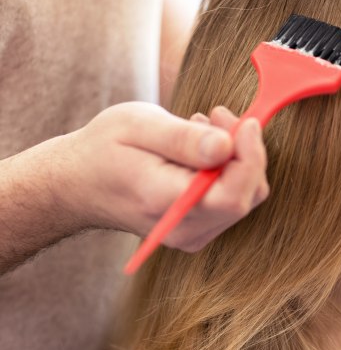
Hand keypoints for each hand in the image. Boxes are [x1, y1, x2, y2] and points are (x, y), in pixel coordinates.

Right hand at [61, 102, 268, 251]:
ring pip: (245, 196)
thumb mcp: (137, 126)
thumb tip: (226, 146)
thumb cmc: (104, 149)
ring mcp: (193, 234)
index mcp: (166, 203)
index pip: (233, 195)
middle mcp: (185, 228)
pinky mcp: (200, 229)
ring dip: (238, 157)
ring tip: (202, 129)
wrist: (80, 184)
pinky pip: (234, 200)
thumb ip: (183, 139)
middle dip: (246, 150)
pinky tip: (201, 150)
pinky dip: (229, 170)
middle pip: (247, 195)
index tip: (248, 121)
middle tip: (218, 115)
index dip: (251, 157)